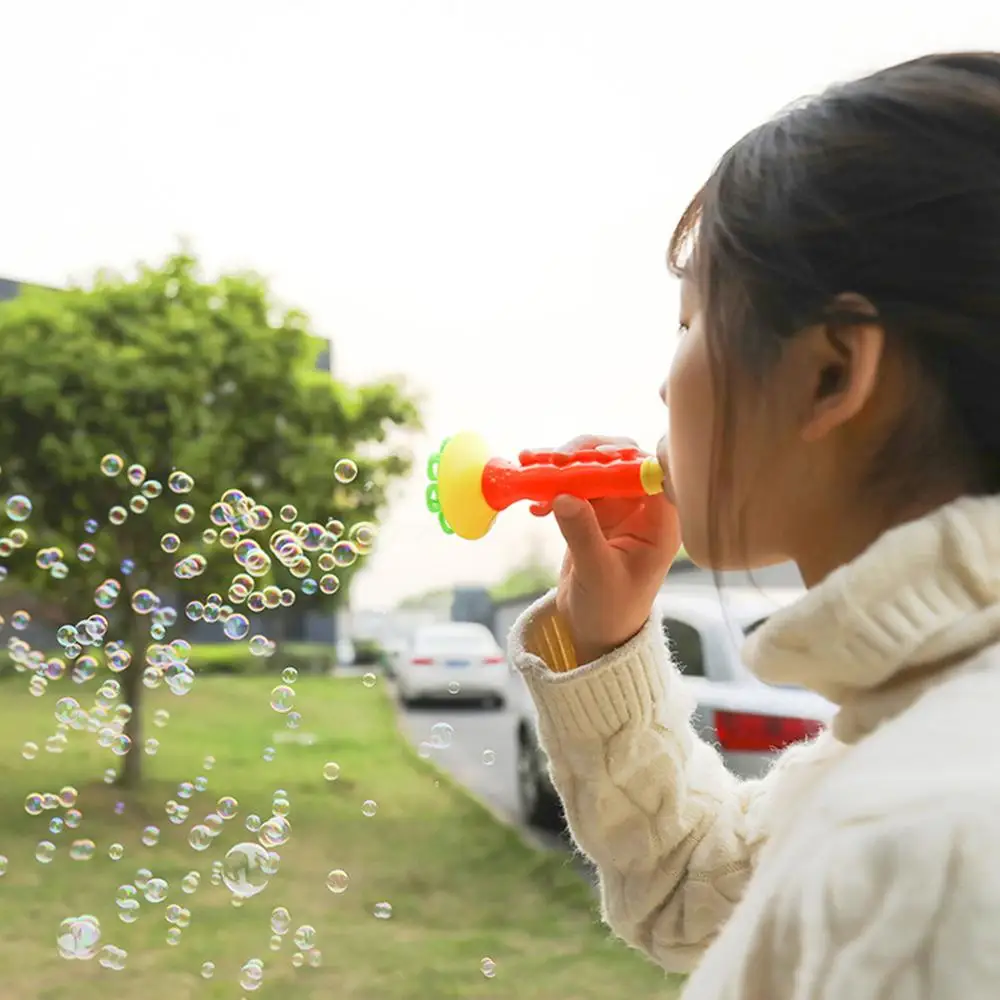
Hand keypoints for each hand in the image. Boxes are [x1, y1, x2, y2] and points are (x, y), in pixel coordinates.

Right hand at [531, 435, 681, 664]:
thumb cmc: (611, 610)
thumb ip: (583, 536)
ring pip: (591, 469)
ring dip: (561, 466)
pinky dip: (550, 487)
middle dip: (586, 454)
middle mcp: (641, 509)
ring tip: (531, 465)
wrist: (596, 629)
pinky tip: (533, 501)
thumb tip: (564, 497)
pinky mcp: (592, 512)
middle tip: (556, 459)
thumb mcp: (597, 575)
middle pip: (618, 462)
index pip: (650, 474)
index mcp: (659, 523)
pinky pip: (572, 486)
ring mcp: (615, 508)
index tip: (595, 455)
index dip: (624, 458)